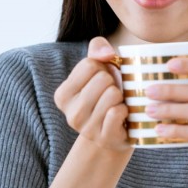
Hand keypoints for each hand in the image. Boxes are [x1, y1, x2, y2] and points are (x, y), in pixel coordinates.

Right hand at [54, 37, 130, 151]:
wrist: (113, 134)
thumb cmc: (106, 95)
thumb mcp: (98, 69)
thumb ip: (97, 49)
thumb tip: (106, 54)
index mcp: (62, 95)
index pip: (89, 64)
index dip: (103, 68)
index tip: (102, 82)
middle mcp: (70, 114)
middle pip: (102, 78)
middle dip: (113, 82)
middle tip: (112, 95)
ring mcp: (86, 129)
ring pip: (112, 94)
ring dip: (121, 97)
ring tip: (116, 105)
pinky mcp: (104, 138)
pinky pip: (117, 112)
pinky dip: (126, 110)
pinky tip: (122, 117)